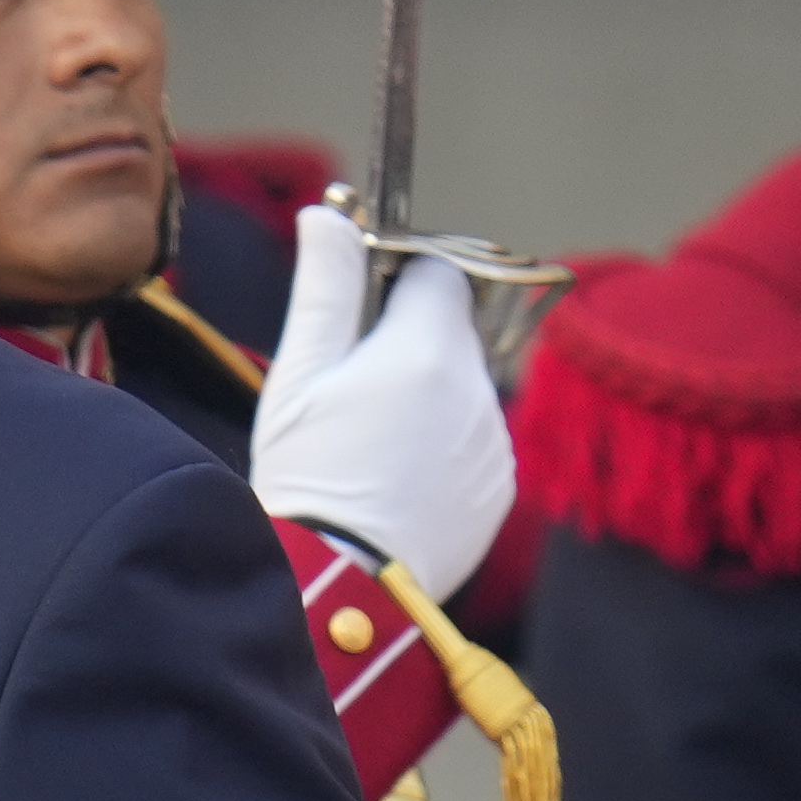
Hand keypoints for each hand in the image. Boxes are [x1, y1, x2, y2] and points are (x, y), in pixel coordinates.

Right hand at [249, 201, 517, 600]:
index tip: (360, 308)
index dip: (398, 279)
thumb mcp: (300, 376)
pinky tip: (396, 479)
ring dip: (427, 396)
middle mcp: (477, 388)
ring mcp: (494, 441)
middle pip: (452, 331)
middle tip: (351, 389)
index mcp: (427, 348)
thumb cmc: (307, 477)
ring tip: (370, 444)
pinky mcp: (500, 488)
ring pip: (464, 387)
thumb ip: (325, 287)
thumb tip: (329, 213)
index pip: (439, 270)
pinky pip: (474, 441)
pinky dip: (443, 447)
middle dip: (410, 342)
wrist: (342, 587)